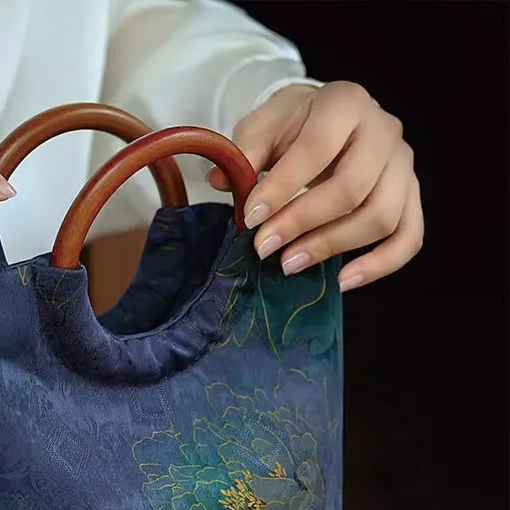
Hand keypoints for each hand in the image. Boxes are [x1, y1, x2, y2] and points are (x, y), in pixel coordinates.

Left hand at [208, 81, 423, 291]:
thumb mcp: (263, 126)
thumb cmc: (292, 125)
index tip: (250, 218)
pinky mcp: (411, 196)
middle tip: (264, 247)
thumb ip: (244, 152)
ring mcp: (403, 165)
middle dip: (302, 223)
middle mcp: (384, 130)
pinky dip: (380, 265)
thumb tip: (222, 182)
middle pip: (353, 188)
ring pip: (381, 217)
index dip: (282, 187)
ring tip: (289, 263)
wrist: (328, 119)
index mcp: (345, 103)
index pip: (317, 148)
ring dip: (331, 247)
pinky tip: (342, 281)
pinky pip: (409, 236)